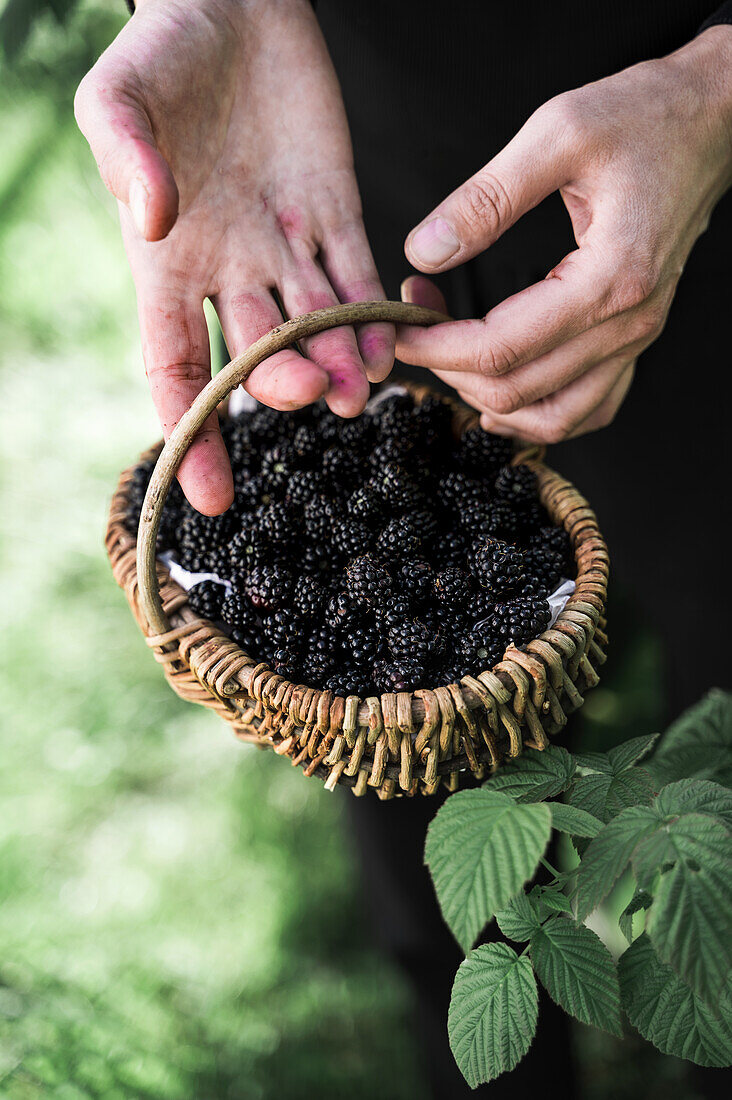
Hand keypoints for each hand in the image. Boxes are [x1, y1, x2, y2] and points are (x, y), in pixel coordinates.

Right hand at [75, 0, 392, 513]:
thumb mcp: (119, 95)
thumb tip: (152, 217)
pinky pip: (359, 277)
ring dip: (337, 362)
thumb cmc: (162, 50)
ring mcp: (285, 248)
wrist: (231, 2)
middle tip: (307, 393)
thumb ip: (124, 154)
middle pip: (253, 352)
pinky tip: (392, 345)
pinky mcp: (335, 215)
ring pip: (314, 325)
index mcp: (166, 262)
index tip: (208, 494)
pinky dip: (373, 313)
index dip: (189, 429)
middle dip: (279, 380)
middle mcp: (228, 271)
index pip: (172, 367)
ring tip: (361, 389)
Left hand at [398, 27, 731, 443]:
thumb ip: (485, 198)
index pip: (501, 349)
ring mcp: (636, 338)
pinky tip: (501, 401)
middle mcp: (628, 323)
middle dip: (449, 367)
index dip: (437, 348)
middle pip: (518, 390)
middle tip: (415, 321)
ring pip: (553, 416)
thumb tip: (424, 252)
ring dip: (489, 401)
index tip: (398, 327)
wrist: (711, 121)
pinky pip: (589, 409)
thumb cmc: (644, 117)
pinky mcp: (634, 337)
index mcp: (609, 279)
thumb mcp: (558, 132)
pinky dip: (539, 415)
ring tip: (448, 361)